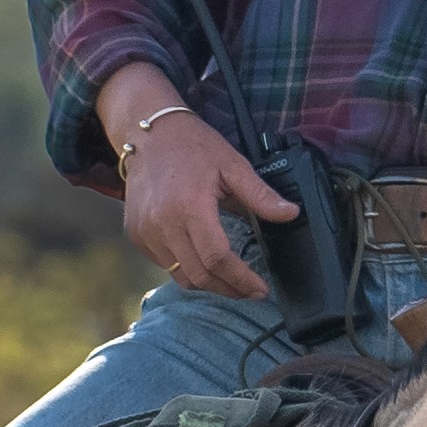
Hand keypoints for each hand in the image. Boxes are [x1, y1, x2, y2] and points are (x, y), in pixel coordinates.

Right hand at [115, 96, 291, 292]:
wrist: (148, 135)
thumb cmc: (193, 146)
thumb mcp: (233, 165)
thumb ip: (260, 195)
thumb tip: (291, 214)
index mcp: (190, 206)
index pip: (217, 258)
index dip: (240, 279)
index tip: (259, 289)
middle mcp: (163, 224)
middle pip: (199, 275)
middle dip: (228, 289)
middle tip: (249, 291)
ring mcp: (145, 231)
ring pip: (179, 275)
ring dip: (208, 283)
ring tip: (230, 281)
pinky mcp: (136, 234)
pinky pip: (164, 264)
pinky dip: (185, 269)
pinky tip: (203, 261)